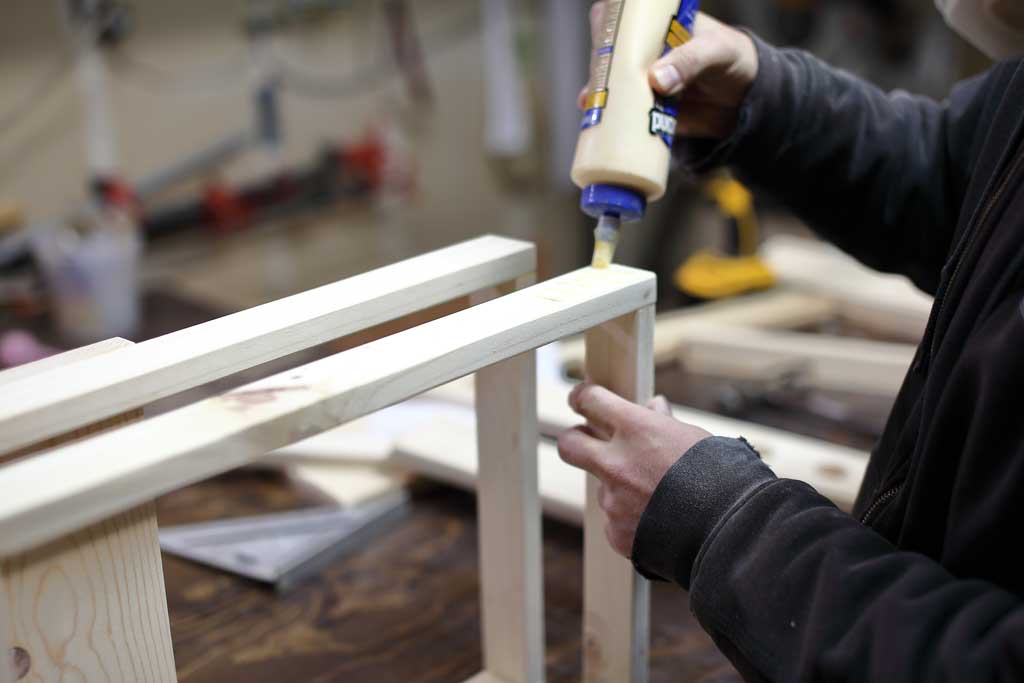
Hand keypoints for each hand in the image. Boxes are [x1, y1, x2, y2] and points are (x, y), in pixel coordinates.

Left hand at [557, 383, 711, 557]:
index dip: (582, 398)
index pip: (589, 400)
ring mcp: (613, 500)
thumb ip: (663, 423)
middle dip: (575, 440)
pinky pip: (617, 521)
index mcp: (636, 430)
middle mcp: (616, 463)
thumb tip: (654, 407)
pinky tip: (661, 522)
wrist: (730, 532)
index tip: (581, 400)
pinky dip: (632, 520)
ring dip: (622, 488)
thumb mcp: (694, 438)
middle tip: (586, 441)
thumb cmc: (721, 477)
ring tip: (662, 498)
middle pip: (570, 443)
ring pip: (604, 488)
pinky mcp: (616, 532)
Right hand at [578, 5, 758, 138]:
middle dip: (599, 62)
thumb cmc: (734, 60)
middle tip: (601, 76)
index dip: (609, 22)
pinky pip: (621, 113)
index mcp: (659, 25)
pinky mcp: (646, 108)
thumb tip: (656, 80)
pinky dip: (608, 118)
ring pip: (609, 82)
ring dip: (597, 92)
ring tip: (592, 102)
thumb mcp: (717, 51)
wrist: (746, 103)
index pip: (624, 15)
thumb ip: (690, 61)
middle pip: (609, 50)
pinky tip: (597, 122)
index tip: (604, 37)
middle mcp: (645, 51)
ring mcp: (642, 81)